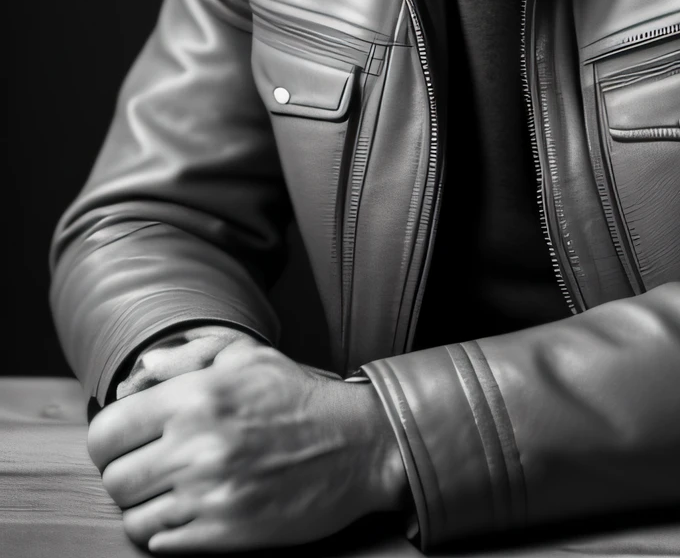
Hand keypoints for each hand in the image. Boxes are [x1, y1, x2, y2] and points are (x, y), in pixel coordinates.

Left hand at [88, 339, 410, 551]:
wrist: (359, 444)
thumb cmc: (299, 397)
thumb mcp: (246, 357)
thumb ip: (185, 358)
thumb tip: (135, 378)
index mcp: (196, 396)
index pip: (105, 433)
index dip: (112, 440)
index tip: (131, 441)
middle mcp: (196, 446)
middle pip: (114, 479)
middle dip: (131, 473)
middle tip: (159, 466)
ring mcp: (210, 494)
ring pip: (133, 518)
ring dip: (150, 505)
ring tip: (180, 489)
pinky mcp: (226, 534)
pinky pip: (161, 544)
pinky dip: (170, 531)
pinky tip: (197, 509)